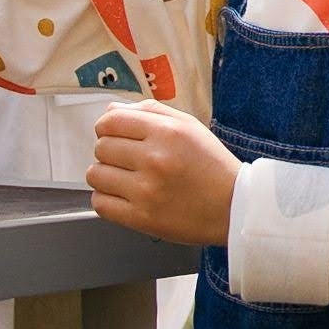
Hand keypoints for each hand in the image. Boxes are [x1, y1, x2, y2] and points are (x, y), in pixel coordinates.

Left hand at [88, 103, 240, 246]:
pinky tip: (124, 196)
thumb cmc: (212, 166)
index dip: (106, 127)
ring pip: (95, 175)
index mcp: (167, 133)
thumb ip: (149, 112)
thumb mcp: (189, 126)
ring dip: (105, 175)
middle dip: (110, 151)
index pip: (110, 121)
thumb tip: (111, 110)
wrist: (233, 207)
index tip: (113, 134)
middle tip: (128, 159)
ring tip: (125, 179)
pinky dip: (106, 199)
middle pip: (100, 147)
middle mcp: (155, 159)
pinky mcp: (141, 218)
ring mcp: (146, 191)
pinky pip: (100, 204)